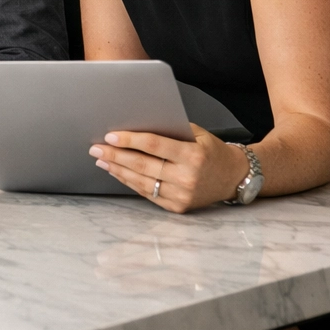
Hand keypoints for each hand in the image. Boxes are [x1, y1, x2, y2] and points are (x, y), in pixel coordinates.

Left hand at [89, 124, 248, 212]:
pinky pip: (148, 193)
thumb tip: (136, 123)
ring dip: (117, 169)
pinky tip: (117, 172)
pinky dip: (129, 182)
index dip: (130, 140)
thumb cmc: (211, 151)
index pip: (154, 146)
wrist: (234, 177)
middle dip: (115, 155)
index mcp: (193, 156)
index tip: (110, 135)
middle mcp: (187, 177)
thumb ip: (170, 130)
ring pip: (142, 181)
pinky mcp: (177, 207)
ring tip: (101, 159)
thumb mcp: (197, 134)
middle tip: (96, 147)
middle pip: (142, 165)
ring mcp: (182, 195)